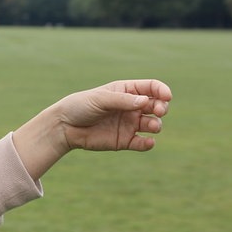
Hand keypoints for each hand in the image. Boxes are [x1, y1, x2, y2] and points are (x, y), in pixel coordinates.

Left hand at [13, 79, 171, 179]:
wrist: (64, 126)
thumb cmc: (80, 106)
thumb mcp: (100, 99)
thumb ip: (122, 100)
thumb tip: (146, 102)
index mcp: (126, 91)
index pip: (151, 88)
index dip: (162, 91)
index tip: (166, 97)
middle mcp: (131, 107)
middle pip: (156, 105)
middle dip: (162, 108)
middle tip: (158, 111)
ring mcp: (129, 124)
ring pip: (152, 124)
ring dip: (156, 125)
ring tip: (152, 126)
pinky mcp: (124, 140)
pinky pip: (142, 143)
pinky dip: (148, 143)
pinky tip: (148, 142)